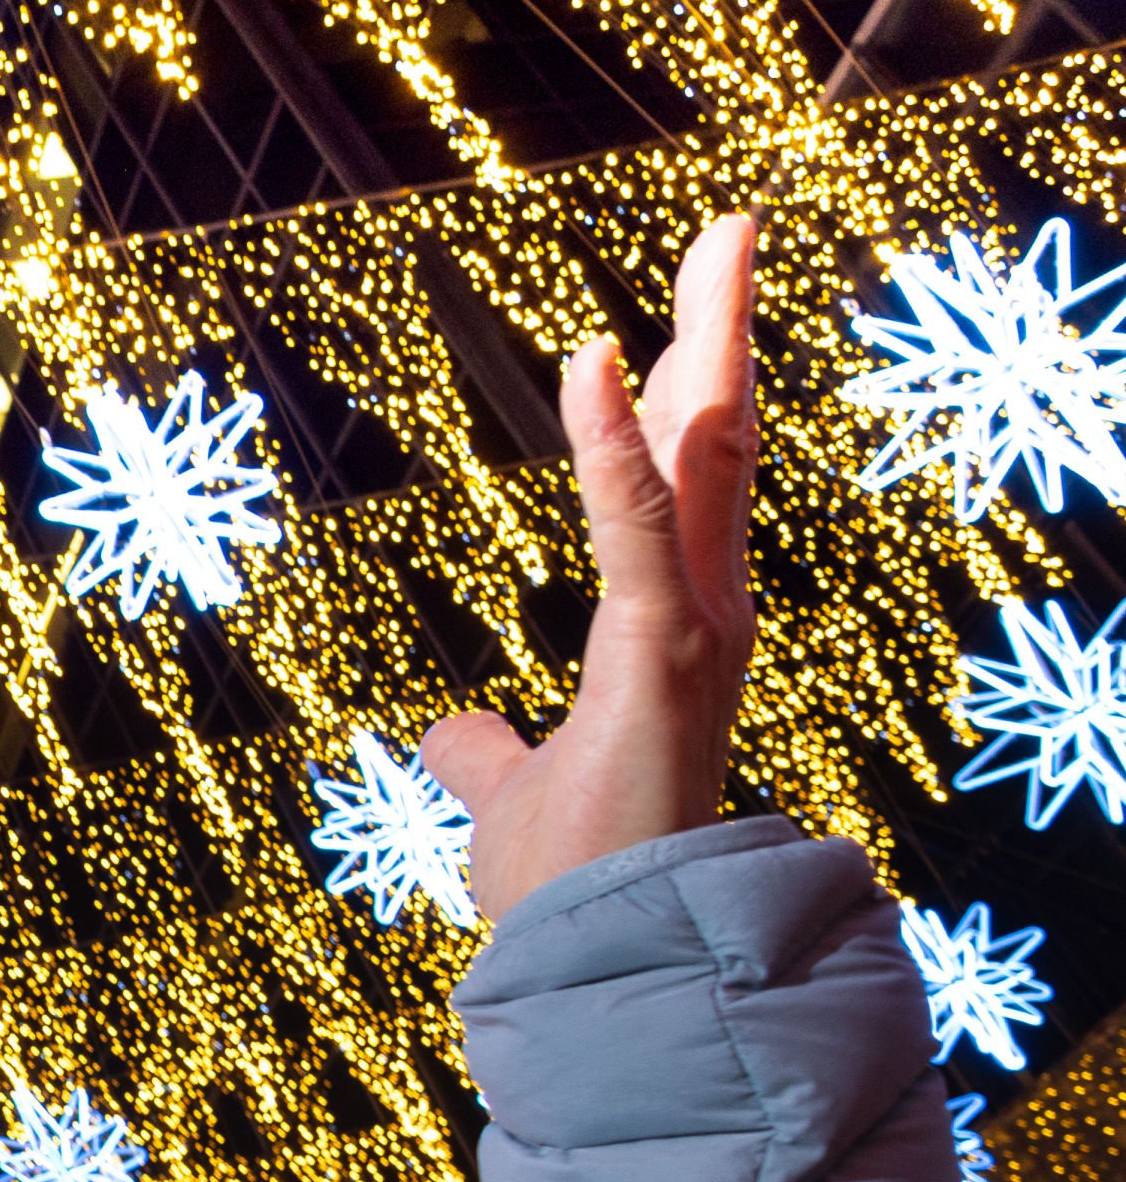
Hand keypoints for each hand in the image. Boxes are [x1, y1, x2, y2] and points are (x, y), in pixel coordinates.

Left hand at [423, 210, 759, 924]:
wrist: (597, 956)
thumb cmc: (573, 884)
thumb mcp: (510, 793)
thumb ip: (486, 754)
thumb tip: (451, 733)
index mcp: (671, 632)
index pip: (685, 489)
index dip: (681, 399)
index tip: (672, 322)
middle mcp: (705, 615)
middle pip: (719, 445)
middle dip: (722, 331)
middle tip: (730, 226)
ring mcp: (695, 629)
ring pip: (706, 457)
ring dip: (708, 341)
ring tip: (718, 240)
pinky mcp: (663, 650)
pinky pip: (634, 524)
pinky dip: (615, 442)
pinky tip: (597, 359)